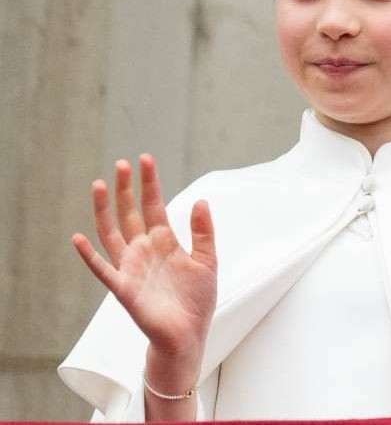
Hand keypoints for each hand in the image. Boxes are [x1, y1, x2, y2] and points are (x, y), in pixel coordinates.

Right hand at [72, 154, 216, 363]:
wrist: (189, 334)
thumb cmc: (196, 300)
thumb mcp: (207, 260)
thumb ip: (203, 232)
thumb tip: (200, 200)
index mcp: (164, 242)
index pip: (153, 206)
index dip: (149, 184)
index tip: (145, 159)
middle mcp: (144, 250)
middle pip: (129, 213)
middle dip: (125, 189)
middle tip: (121, 163)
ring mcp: (131, 267)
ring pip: (111, 233)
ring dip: (103, 210)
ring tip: (98, 185)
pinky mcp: (124, 288)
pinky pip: (102, 269)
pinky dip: (89, 255)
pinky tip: (78, 238)